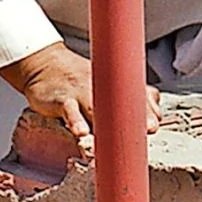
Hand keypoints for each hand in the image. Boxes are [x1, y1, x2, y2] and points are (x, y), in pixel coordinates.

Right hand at [0, 43, 161, 153]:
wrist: (46, 63)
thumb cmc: (80, 76)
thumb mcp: (107, 81)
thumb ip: (132, 94)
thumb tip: (156, 107)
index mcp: (115, 84)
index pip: (137, 96)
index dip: (147, 111)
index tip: (153, 125)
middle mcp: (102, 87)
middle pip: (121, 103)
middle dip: (135, 116)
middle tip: (148, 129)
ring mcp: (82, 92)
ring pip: (97, 109)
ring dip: (108, 123)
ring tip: (118, 139)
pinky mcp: (62, 99)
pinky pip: (70, 111)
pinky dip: (75, 121)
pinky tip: (80, 132)